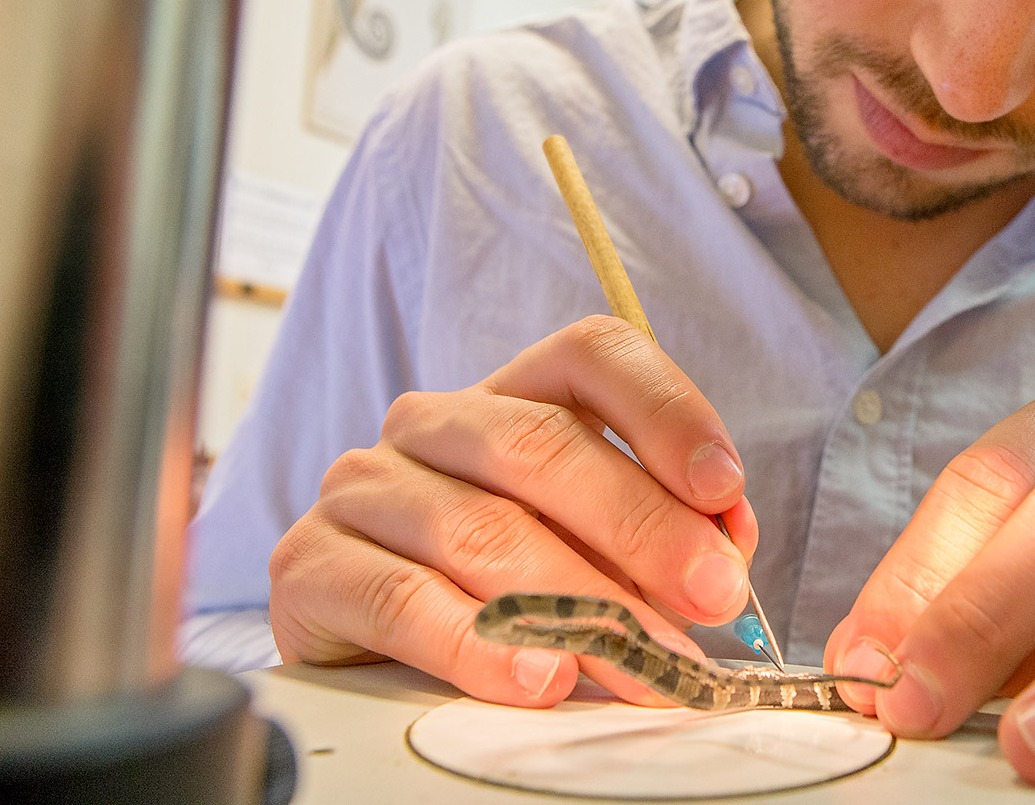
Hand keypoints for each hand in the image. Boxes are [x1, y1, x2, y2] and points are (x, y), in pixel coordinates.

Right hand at [267, 315, 756, 706]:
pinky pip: (402, 598)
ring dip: (579, 603)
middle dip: (641, 524)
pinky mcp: (310, 565)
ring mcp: (366, 487)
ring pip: (483, 529)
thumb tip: (724, 554)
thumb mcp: (595, 549)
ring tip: (642, 662)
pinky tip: (537, 679)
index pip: (593, 354)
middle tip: (709, 593)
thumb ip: (661, 539)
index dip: (666, 412)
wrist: (368, 646)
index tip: (724, 488)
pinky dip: (480, 644)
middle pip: (542, 444)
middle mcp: (435, 423)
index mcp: (515, 396)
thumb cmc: (503, 587)